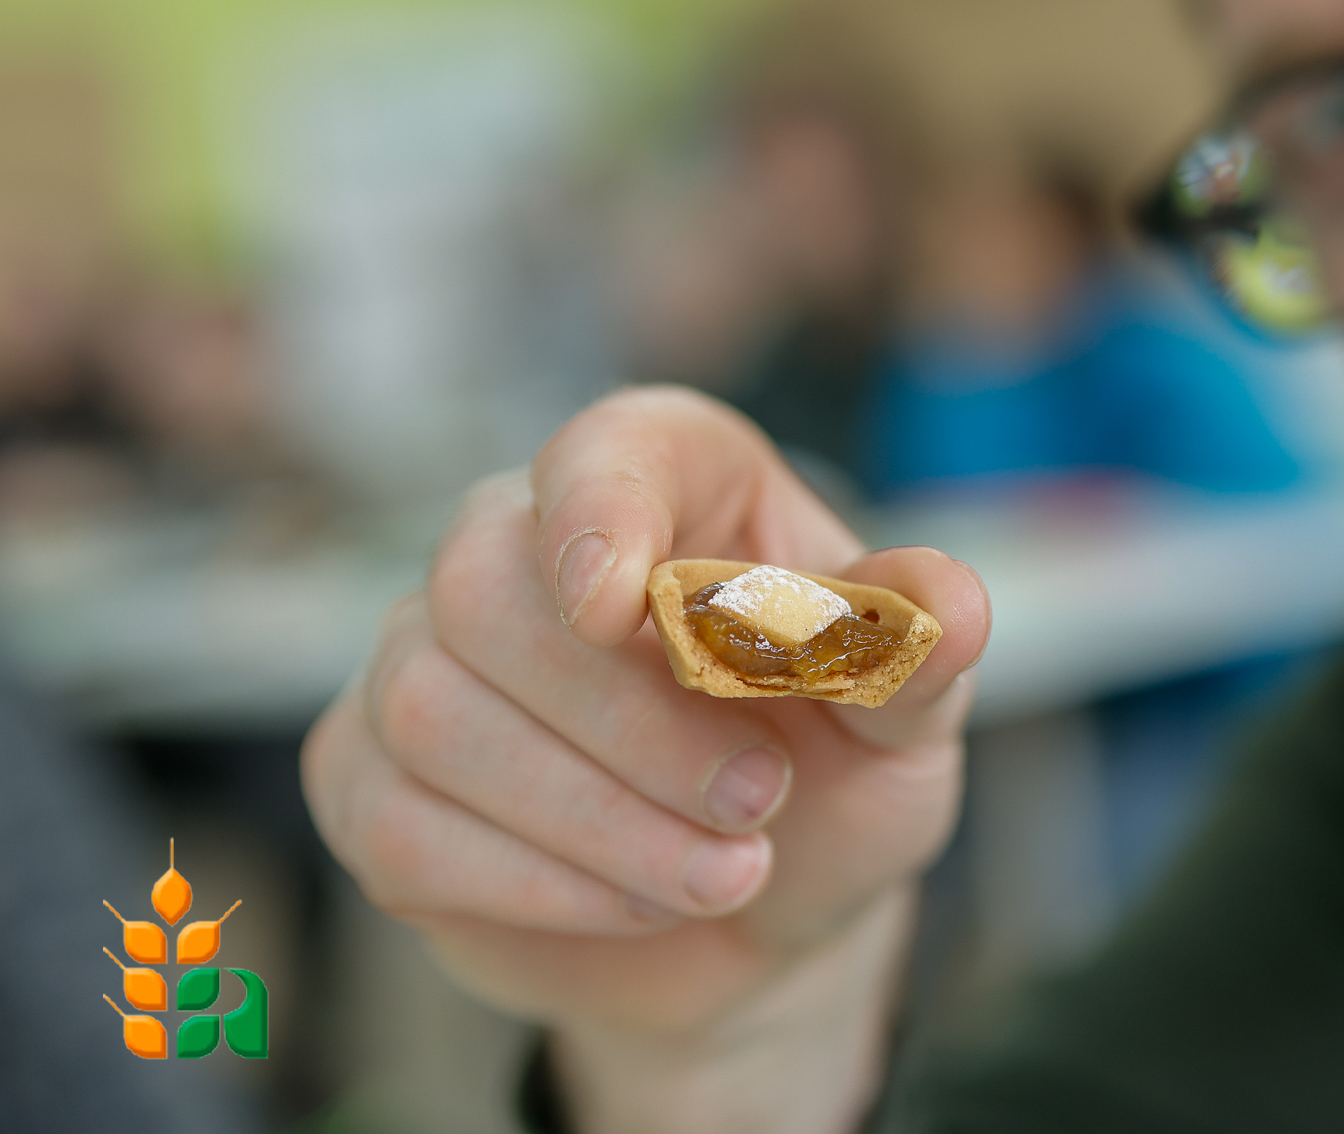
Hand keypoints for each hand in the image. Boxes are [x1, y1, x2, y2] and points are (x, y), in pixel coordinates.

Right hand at [302, 386, 988, 1124]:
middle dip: (630, 720)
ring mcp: (423, 656)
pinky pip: (396, 822)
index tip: (621, 600)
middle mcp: (521, 542)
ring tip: (730, 872)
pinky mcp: (372, 778)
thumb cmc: (834, 772)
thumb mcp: (903, 718)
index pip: (603, 450)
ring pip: (435, 710)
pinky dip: (535, 882)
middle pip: (487, 589)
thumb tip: (948, 606)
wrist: (764, 916)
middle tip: (759, 803)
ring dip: (596, 816)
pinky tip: (644, 901)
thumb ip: (911, 652)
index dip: (600, 509)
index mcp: (670, 481)